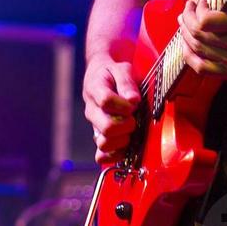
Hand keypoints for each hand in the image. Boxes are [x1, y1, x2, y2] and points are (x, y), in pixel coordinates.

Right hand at [83, 32, 154, 163]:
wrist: (99, 78)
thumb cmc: (112, 74)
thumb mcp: (121, 69)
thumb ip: (127, 82)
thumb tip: (133, 100)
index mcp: (95, 90)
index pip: (106, 101)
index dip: (124, 105)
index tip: (134, 102)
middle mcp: (92, 111)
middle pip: (106, 127)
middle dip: (127, 125)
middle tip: (134, 119)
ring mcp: (94, 126)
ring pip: (103, 144)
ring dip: (122, 141)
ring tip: (130, 132)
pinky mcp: (99, 138)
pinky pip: (101, 156)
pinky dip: (114, 156)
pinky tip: (125, 148)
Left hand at [179, 0, 226, 81]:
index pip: (207, 21)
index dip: (197, 10)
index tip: (200, 2)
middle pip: (199, 35)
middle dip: (187, 19)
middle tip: (188, 9)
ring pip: (197, 51)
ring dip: (185, 35)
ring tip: (185, 23)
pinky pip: (202, 68)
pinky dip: (190, 56)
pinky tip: (188, 44)